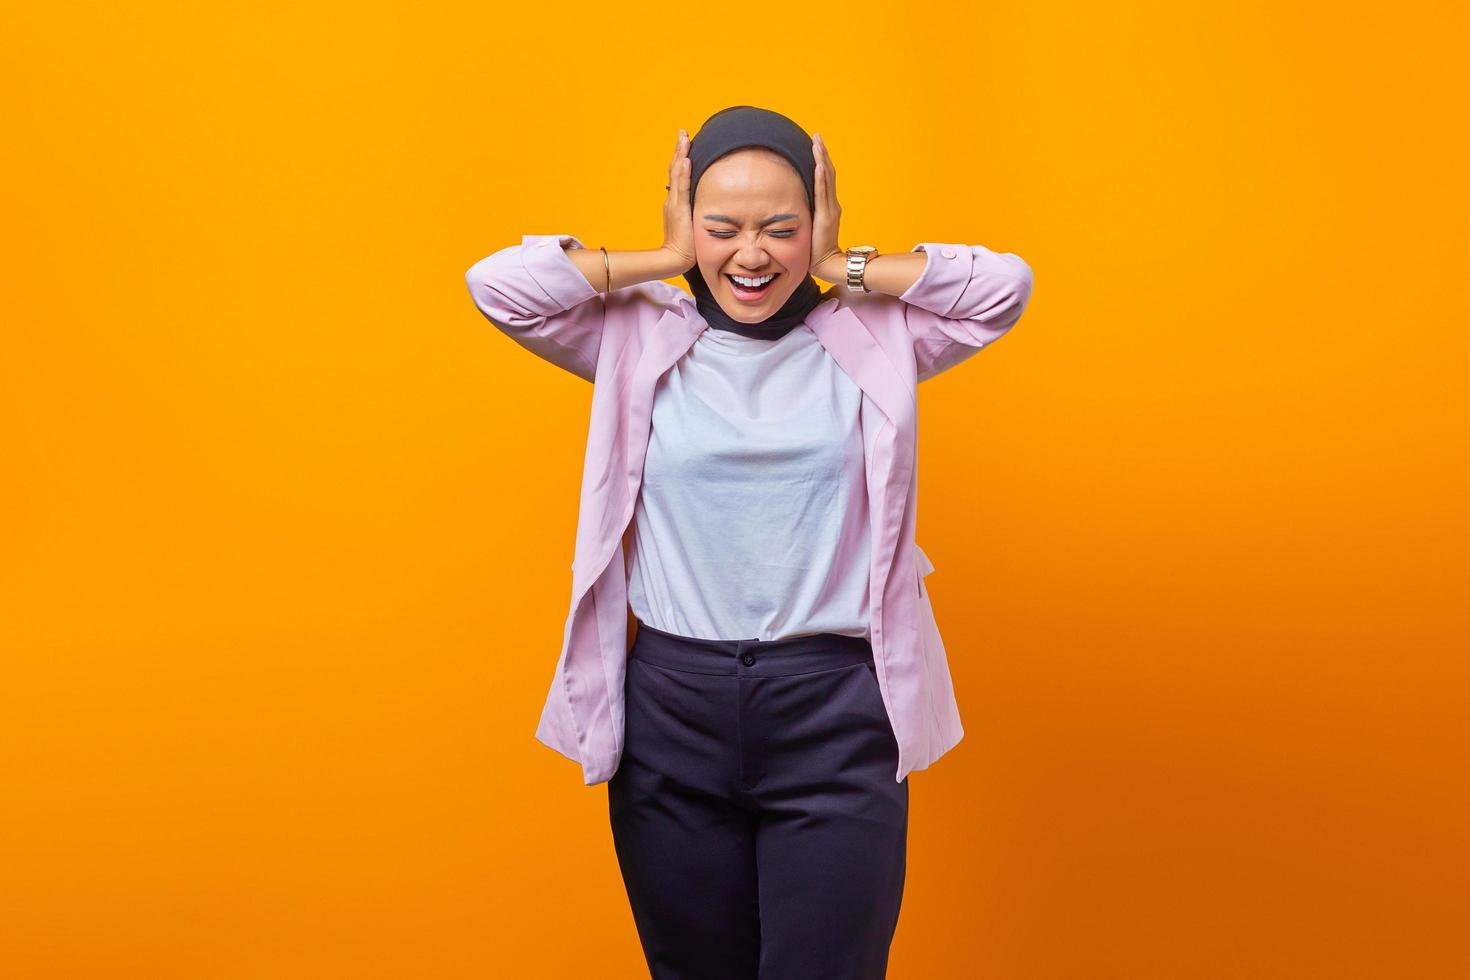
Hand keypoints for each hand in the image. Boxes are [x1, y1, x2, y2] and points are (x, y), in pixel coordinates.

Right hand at [661, 129, 695, 273]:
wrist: (676, 258)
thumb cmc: (687, 245)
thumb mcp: (692, 222)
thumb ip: (695, 210)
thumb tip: (707, 202)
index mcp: (676, 201)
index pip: (678, 174)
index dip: (681, 157)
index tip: (685, 141)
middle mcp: (673, 198)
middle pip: (675, 169)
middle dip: (679, 149)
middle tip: (682, 132)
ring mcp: (674, 203)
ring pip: (676, 174)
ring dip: (680, 154)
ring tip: (684, 138)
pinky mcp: (679, 210)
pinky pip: (682, 188)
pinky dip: (683, 173)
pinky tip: (686, 160)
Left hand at [810, 133, 844, 280]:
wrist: (827, 263)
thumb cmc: (816, 249)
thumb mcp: (810, 226)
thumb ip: (807, 214)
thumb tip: (794, 205)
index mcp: (828, 206)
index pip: (825, 178)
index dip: (821, 161)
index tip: (816, 145)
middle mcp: (832, 204)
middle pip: (828, 173)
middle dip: (822, 154)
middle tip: (817, 136)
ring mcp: (831, 209)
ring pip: (827, 179)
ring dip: (822, 159)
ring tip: (818, 143)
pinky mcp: (826, 216)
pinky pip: (823, 193)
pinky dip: (822, 178)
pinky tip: (819, 165)